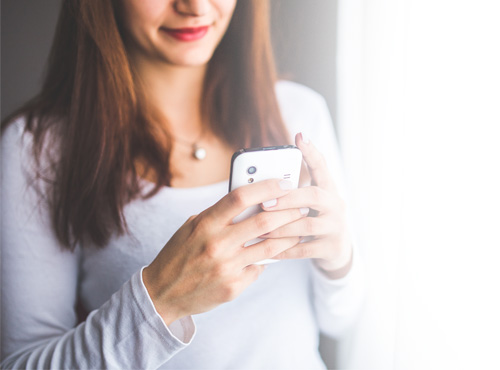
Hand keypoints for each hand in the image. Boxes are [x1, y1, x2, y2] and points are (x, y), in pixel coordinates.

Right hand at [143, 179, 304, 324]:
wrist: (162, 294)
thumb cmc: (179, 254)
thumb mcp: (192, 227)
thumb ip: (218, 215)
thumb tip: (251, 201)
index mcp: (205, 224)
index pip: (240, 197)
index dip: (266, 187)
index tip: (284, 183)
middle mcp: (217, 244)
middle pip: (264, 221)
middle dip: (289, 211)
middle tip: (301, 206)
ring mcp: (226, 267)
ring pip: (270, 247)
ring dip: (289, 236)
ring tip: (298, 228)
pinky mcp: (233, 286)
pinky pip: (259, 268)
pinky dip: (267, 260)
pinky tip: (273, 255)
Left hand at [260, 133, 352, 278]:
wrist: (337, 250)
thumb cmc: (314, 219)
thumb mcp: (308, 204)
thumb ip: (292, 193)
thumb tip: (259, 184)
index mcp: (328, 189)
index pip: (322, 166)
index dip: (311, 152)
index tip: (299, 137)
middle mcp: (336, 205)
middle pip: (314, 195)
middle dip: (288, 199)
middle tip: (264, 203)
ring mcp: (336, 227)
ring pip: (307, 225)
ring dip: (281, 227)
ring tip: (260, 229)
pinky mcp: (332, 247)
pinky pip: (305, 249)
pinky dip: (285, 250)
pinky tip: (269, 251)